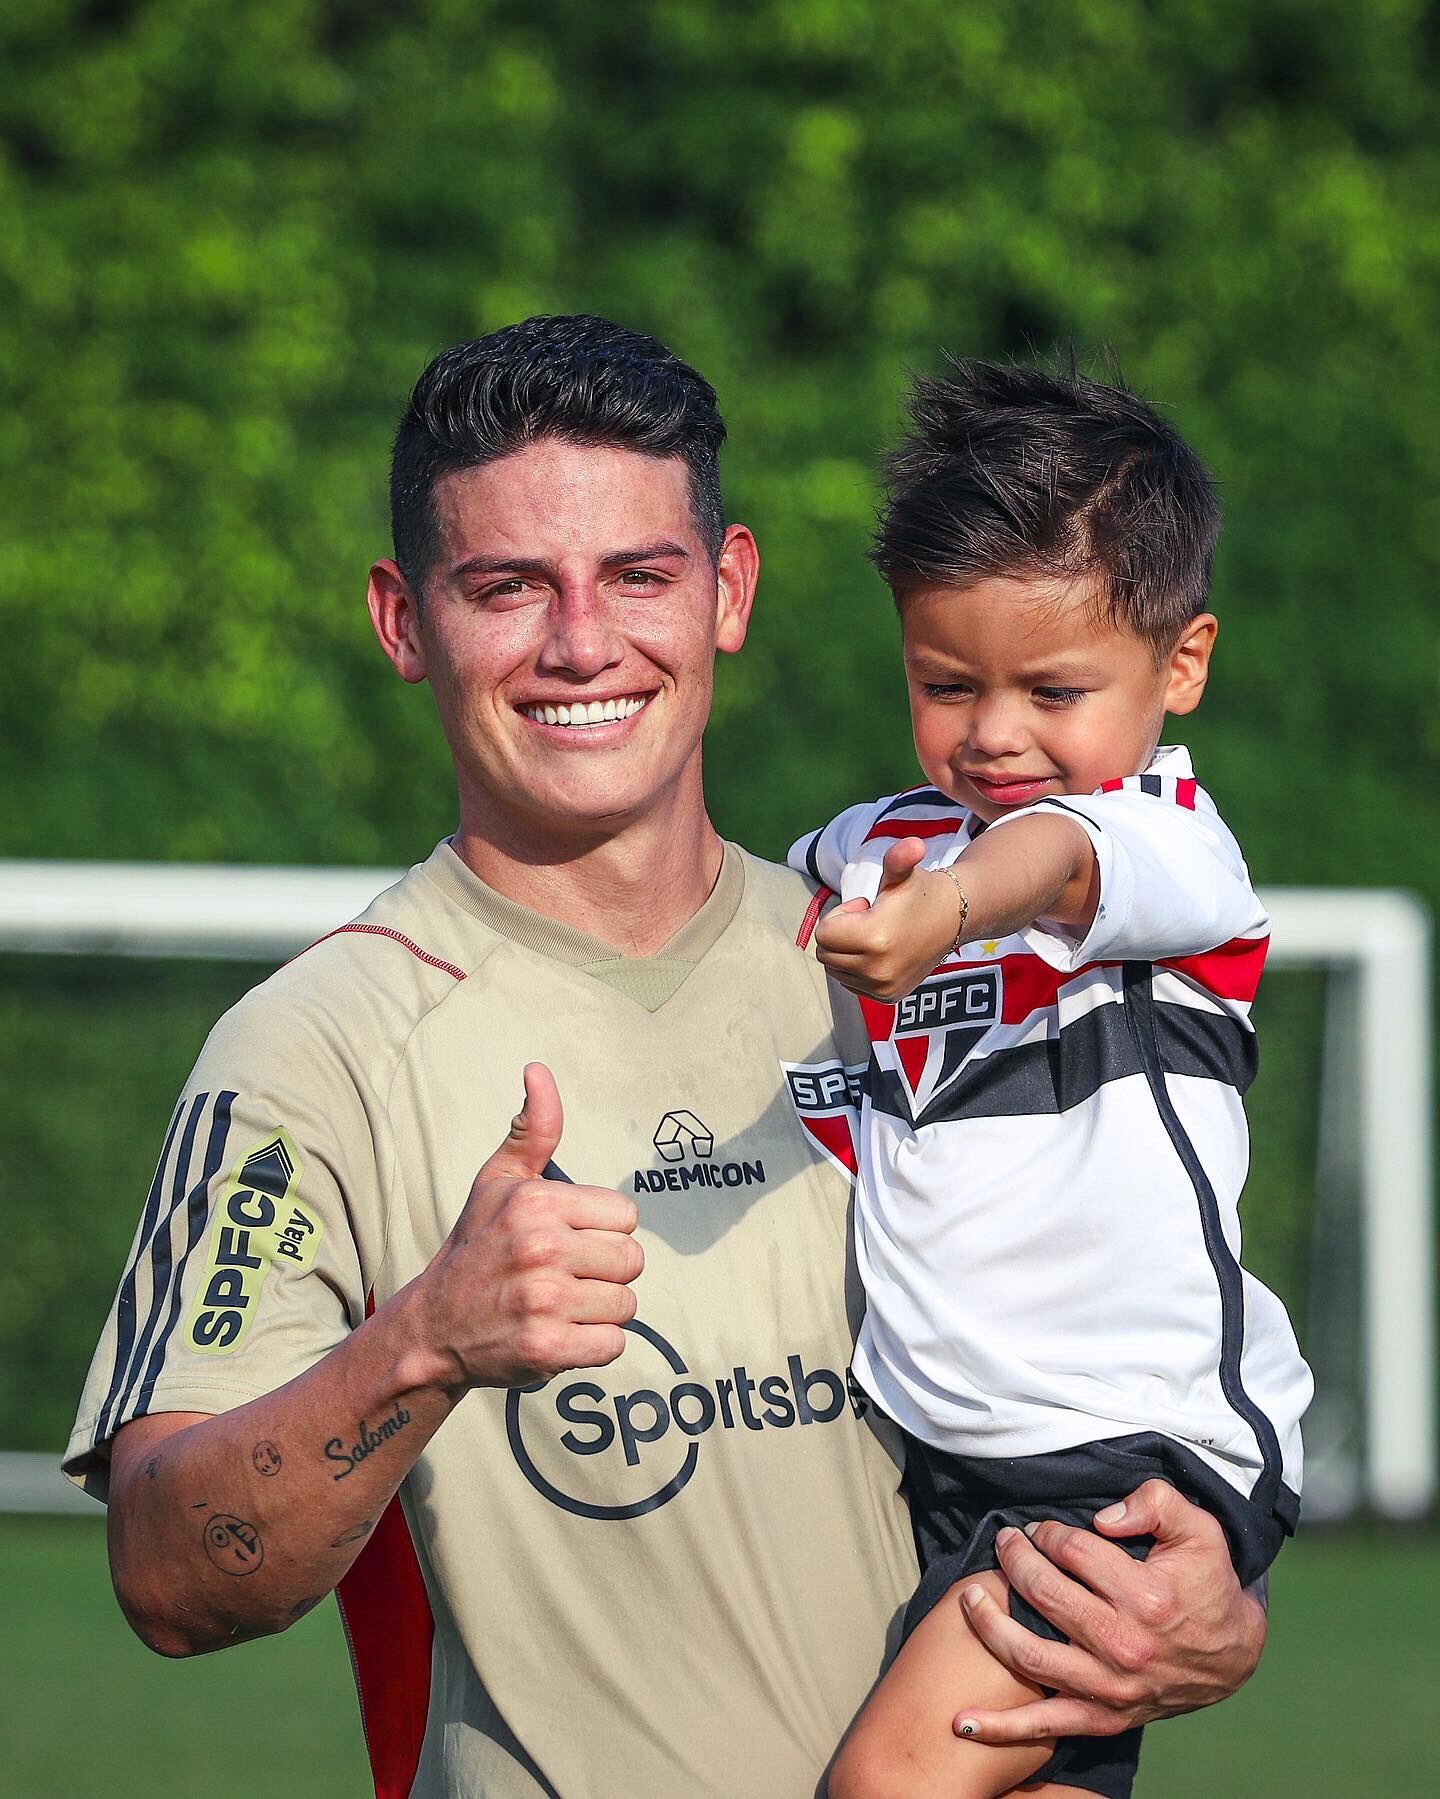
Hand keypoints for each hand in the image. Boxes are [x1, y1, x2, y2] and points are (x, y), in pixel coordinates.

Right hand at [417, 1063, 643, 1389]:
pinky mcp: (546, 1349)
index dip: (602, 1231)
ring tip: (562, 1305)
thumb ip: (533, 1129)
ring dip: (600, 1310)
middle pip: (632, 1260)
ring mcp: (543, 1302)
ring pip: (626, 1304)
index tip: (570, 1240)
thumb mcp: (498, 1182)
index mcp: (536, 1202)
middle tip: (567, 1276)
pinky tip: (562, 1333)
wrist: (432, 1328)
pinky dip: (594, 1345)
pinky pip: (612, 1344)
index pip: (625, 1215)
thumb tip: (538, 1070)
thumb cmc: (476, 1248)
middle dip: (606, 1271)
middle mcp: (541, 1248)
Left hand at [814, 838, 961, 1001]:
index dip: (840, 916)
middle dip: (841, 935)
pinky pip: (850, 984)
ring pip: (835, 970)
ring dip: (847, 952)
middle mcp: (877, 970)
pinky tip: (881, 954)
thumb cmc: (920, 893)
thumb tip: (913, 845)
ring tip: (877, 937)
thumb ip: (899, 858)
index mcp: (875, 938)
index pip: (823, 934)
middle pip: (826, 954)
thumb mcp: (903, 873)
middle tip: (870, 921)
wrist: (953, 919)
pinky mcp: (887, 997)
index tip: (865, 907)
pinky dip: (857, 969)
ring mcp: (882, 987)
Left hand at [952, 1481, 1267, 1742]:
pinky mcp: (1104, 1717)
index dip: (1048, 1533)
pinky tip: (963, 1720)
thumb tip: (1103, 1516)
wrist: (1233, 1656)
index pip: (1072, 1552)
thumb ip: (1155, 1503)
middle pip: (1044, 1594)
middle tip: (1004, 1544)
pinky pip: (1045, 1726)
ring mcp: (1110, 1687)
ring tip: (970, 1597)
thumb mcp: (1199, 1529)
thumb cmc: (1207, 1584)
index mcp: (1147, 1597)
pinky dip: (1001, 1727)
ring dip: (989, 1624)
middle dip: (1014, 1561)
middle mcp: (1124, 1646)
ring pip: (1029, 1655)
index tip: (1040, 1529)